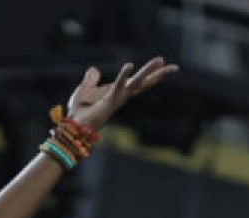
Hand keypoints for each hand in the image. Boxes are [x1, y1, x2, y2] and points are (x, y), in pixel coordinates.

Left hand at [65, 58, 179, 131]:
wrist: (73, 127)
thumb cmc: (79, 112)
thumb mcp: (85, 90)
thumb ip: (91, 80)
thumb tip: (94, 70)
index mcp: (119, 92)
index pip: (139, 82)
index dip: (151, 74)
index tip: (163, 64)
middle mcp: (122, 96)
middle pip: (144, 83)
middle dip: (159, 74)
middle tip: (175, 67)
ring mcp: (118, 98)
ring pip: (137, 83)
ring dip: (148, 71)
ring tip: (161, 60)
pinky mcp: (110, 101)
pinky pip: (118, 86)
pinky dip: (124, 75)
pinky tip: (130, 65)